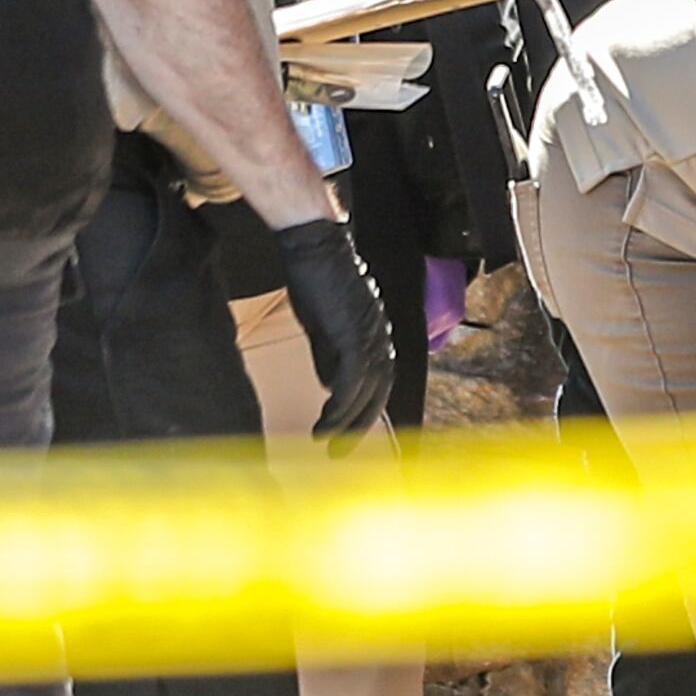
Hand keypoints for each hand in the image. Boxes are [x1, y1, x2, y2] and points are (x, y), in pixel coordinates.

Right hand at [272, 216, 397, 439]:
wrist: (314, 244)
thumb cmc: (316, 277)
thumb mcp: (324, 323)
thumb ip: (330, 353)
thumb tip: (329, 385)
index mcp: (377, 332)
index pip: (380, 381)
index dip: (367, 409)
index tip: (348, 433)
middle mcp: (381, 335)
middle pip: (379, 391)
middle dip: (360, 425)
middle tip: (338, 452)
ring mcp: (370, 334)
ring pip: (367, 391)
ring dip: (347, 422)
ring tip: (325, 443)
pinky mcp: (353, 332)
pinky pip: (351, 379)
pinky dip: (340, 405)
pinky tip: (326, 423)